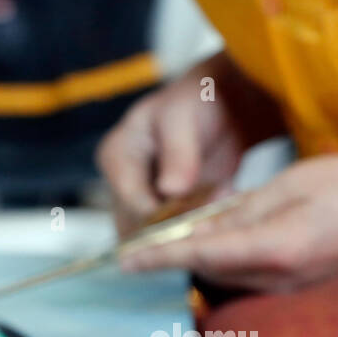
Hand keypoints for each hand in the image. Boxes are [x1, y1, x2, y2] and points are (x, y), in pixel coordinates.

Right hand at [96, 52, 282, 234]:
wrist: (221, 105)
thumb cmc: (197, 102)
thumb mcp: (184, 118)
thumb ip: (178, 153)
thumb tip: (170, 190)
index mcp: (116, 155)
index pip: (130, 200)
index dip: (162, 215)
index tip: (198, 215)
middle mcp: (122, 182)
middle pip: (139, 223)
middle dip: (177, 226)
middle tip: (214, 217)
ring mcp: (142, 199)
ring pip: (155, 234)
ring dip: (187, 231)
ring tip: (218, 211)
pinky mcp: (163, 212)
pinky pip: (173, 234)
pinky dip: (196, 230)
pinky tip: (218, 217)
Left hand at [116, 154, 337, 290]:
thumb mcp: (292, 184)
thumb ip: (241, 209)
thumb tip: (197, 226)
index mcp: (276, 248)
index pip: (200, 253)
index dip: (157, 256)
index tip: (124, 260)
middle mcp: (279, 278)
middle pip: (206, 270)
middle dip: (172, 256)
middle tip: (139, 236)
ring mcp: (290, 288)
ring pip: (224, 276)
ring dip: (196, 258)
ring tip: (168, 236)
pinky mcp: (298, 287)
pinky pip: (247, 277)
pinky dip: (223, 260)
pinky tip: (215, 239)